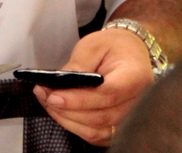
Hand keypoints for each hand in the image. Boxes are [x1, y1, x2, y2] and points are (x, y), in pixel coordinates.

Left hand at [34, 28, 154, 146]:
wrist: (129, 52)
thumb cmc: (113, 47)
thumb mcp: (93, 45)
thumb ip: (78, 65)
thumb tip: (59, 85)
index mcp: (135, 76)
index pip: (108, 93)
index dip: (79, 99)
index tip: (54, 97)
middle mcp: (138, 101)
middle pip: (100, 117)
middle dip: (67, 110)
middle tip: (43, 95)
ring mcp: (130, 117)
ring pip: (97, 131)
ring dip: (68, 120)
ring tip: (47, 102)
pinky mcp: (120, 126)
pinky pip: (97, 136)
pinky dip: (76, 127)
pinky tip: (60, 112)